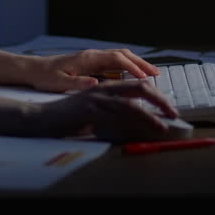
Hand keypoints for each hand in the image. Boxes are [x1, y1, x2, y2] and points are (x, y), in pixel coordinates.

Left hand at [26, 48, 160, 92]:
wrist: (34, 69)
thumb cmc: (45, 77)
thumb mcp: (59, 83)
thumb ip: (79, 83)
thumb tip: (97, 84)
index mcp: (88, 59)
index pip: (116, 60)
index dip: (132, 67)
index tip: (144, 77)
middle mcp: (92, 55)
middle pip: (122, 55)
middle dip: (140, 63)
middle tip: (156, 73)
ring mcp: (92, 57)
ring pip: (119, 56)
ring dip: (135, 63)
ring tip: (149, 73)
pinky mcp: (90, 62)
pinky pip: (113, 61)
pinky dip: (126, 65)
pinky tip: (131, 74)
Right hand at [33, 79, 178, 142]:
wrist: (41, 118)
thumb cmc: (66, 119)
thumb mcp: (93, 115)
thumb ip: (112, 116)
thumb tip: (134, 125)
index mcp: (105, 87)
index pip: (136, 86)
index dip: (155, 95)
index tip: (168, 108)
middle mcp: (103, 88)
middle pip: (139, 88)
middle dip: (159, 100)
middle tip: (173, 113)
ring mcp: (96, 98)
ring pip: (131, 102)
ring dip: (151, 114)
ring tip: (164, 124)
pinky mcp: (90, 109)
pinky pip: (118, 114)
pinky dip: (136, 121)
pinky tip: (146, 128)